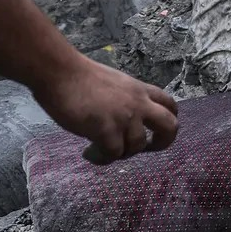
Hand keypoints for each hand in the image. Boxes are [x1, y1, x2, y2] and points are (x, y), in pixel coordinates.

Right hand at [28, 57, 179, 163]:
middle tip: (146, 149)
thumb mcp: (115, 83)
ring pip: (137, 146)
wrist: (60, 72)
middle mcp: (138, 103)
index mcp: (140, 90)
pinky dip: (102, 158)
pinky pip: (113, 154)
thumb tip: (123, 121)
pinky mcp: (106, 130)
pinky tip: (89, 153)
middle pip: (170, 126)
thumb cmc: (79, 76)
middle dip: (163, 142)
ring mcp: (124, 117)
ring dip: (121, 153)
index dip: (168, 120)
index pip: (169, 104)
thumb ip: (125, 100)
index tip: (155, 131)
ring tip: (100, 149)